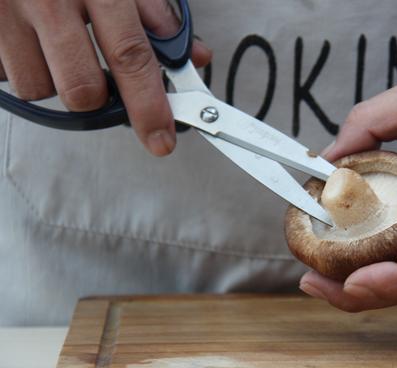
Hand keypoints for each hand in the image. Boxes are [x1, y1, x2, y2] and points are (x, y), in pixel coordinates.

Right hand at [0, 0, 211, 155]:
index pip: (130, 56)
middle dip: (94, 95)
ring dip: (53, 79)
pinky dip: (20, 66)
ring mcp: (4, 12)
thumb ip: (154, 14)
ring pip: (38, 88)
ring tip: (53, 43)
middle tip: (94, 71)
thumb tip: (191, 58)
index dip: (149, 105)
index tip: (160, 138)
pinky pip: (4, 75)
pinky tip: (26, 39)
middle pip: (81, 89)